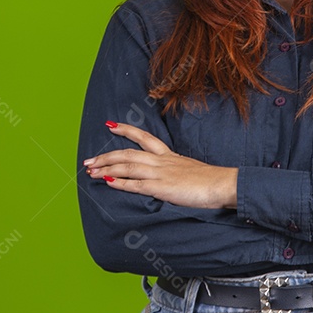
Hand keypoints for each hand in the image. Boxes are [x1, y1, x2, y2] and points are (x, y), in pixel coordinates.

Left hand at [82, 122, 238, 209]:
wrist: (224, 184)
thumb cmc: (212, 181)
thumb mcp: (192, 171)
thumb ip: (178, 172)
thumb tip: (171, 178)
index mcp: (170, 156)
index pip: (144, 138)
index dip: (126, 130)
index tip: (111, 125)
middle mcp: (162, 161)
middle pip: (128, 153)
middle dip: (106, 156)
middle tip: (89, 161)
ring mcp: (161, 173)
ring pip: (128, 166)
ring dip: (107, 168)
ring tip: (91, 171)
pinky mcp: (162, 187)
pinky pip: (136, 184)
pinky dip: (120, 182)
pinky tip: (108, 182)